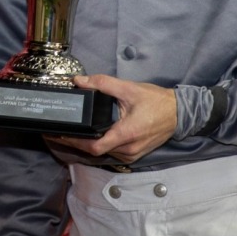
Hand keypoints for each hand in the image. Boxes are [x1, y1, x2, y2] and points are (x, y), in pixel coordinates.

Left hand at [51, 74, 176, 164]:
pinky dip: (99, 146)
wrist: (180, 113)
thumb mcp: (129, 89)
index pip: (94, 146)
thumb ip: (103, 84)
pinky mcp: (134, 154)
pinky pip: (112, 153)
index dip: (74, 142)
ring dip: (87, 145)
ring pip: (103, 153)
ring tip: (69, 134)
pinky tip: (89, 137)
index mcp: (126, 134)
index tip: (59, 135)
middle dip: (75, 143)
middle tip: (57, 133)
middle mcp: (128, 149)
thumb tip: (80, 81)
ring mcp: (132, 155)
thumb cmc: (157, 102)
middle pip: (95, 151)